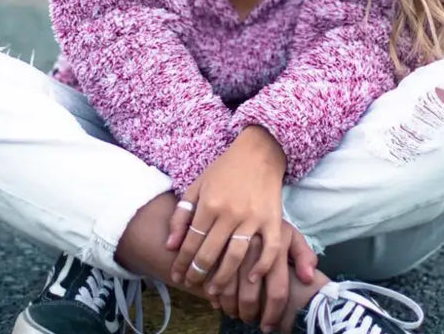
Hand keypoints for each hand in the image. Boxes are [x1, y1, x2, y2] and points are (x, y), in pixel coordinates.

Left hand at [166, 126, 286, 291]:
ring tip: (214, 290)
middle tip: (192, 285)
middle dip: (198, 273)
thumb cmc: (225, 169)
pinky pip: (269, 248)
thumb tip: (170, 245)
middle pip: (210, 253)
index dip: (182, 262)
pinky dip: (262, 266)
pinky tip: (252, 278)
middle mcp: (230, 212)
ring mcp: (253, 217)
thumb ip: (182, 214)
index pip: (192, 241)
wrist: (259, 151)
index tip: (177, 275)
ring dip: (223, 278)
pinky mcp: (273, 219)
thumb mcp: (198, 185)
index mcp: (210, 203)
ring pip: (236, 256)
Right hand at [215, 220, 317, 329]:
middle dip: (247, 313)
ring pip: (227, 288)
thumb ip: (302, 253)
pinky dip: (209, 288)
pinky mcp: (210, 234)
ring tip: (227, 310)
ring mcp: (230, 238)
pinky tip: (211, 296)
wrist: (243, 178)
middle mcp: (254, 242)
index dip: (273, 314)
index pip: (278, 290)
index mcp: (277, 242)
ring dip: (227, 305)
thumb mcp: (288, 230)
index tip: (267, 327)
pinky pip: (209, 271)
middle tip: (244, 319)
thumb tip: (308, 280)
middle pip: (250, 295)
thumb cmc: (266, 214)